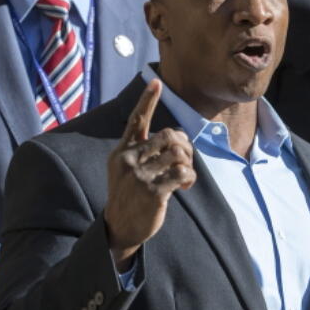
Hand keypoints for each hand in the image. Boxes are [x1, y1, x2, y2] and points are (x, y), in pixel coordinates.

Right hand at [102, 79, 194, 270]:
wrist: (120, 227)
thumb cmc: (129, 195)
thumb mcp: (126, 169)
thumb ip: (143, 151)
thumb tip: (176, 137)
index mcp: (122, 151)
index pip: (136, 121)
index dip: (147, 101)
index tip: (156, 82)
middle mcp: (128, 160)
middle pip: (168, 136)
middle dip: (184, 145)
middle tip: (185, 159)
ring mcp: (140, 176)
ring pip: (178, 153)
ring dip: (187, 163)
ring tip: (184, 175)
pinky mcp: (153, 191)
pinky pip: (182, 173)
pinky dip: (189, 178)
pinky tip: (185, 186)